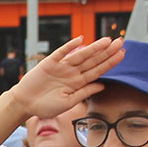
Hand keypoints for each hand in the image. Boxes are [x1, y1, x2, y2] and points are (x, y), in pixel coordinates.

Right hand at [4, 37, 125, 120]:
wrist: (25, 103)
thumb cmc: (45, 106)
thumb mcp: (68, 103)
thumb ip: (84, 93)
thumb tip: (102, 85)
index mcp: (78, 83)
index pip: (98, 70)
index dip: (110, 62)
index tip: (122, 54)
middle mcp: (72, 72)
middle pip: (93, 60)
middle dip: (107, 52)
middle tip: (121, 42)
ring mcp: (62, 66)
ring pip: (81, 55)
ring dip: (94, 48)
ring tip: (107, 41)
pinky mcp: (49, 62)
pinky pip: (61, 53)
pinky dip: (70, 46)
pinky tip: (80, 40)